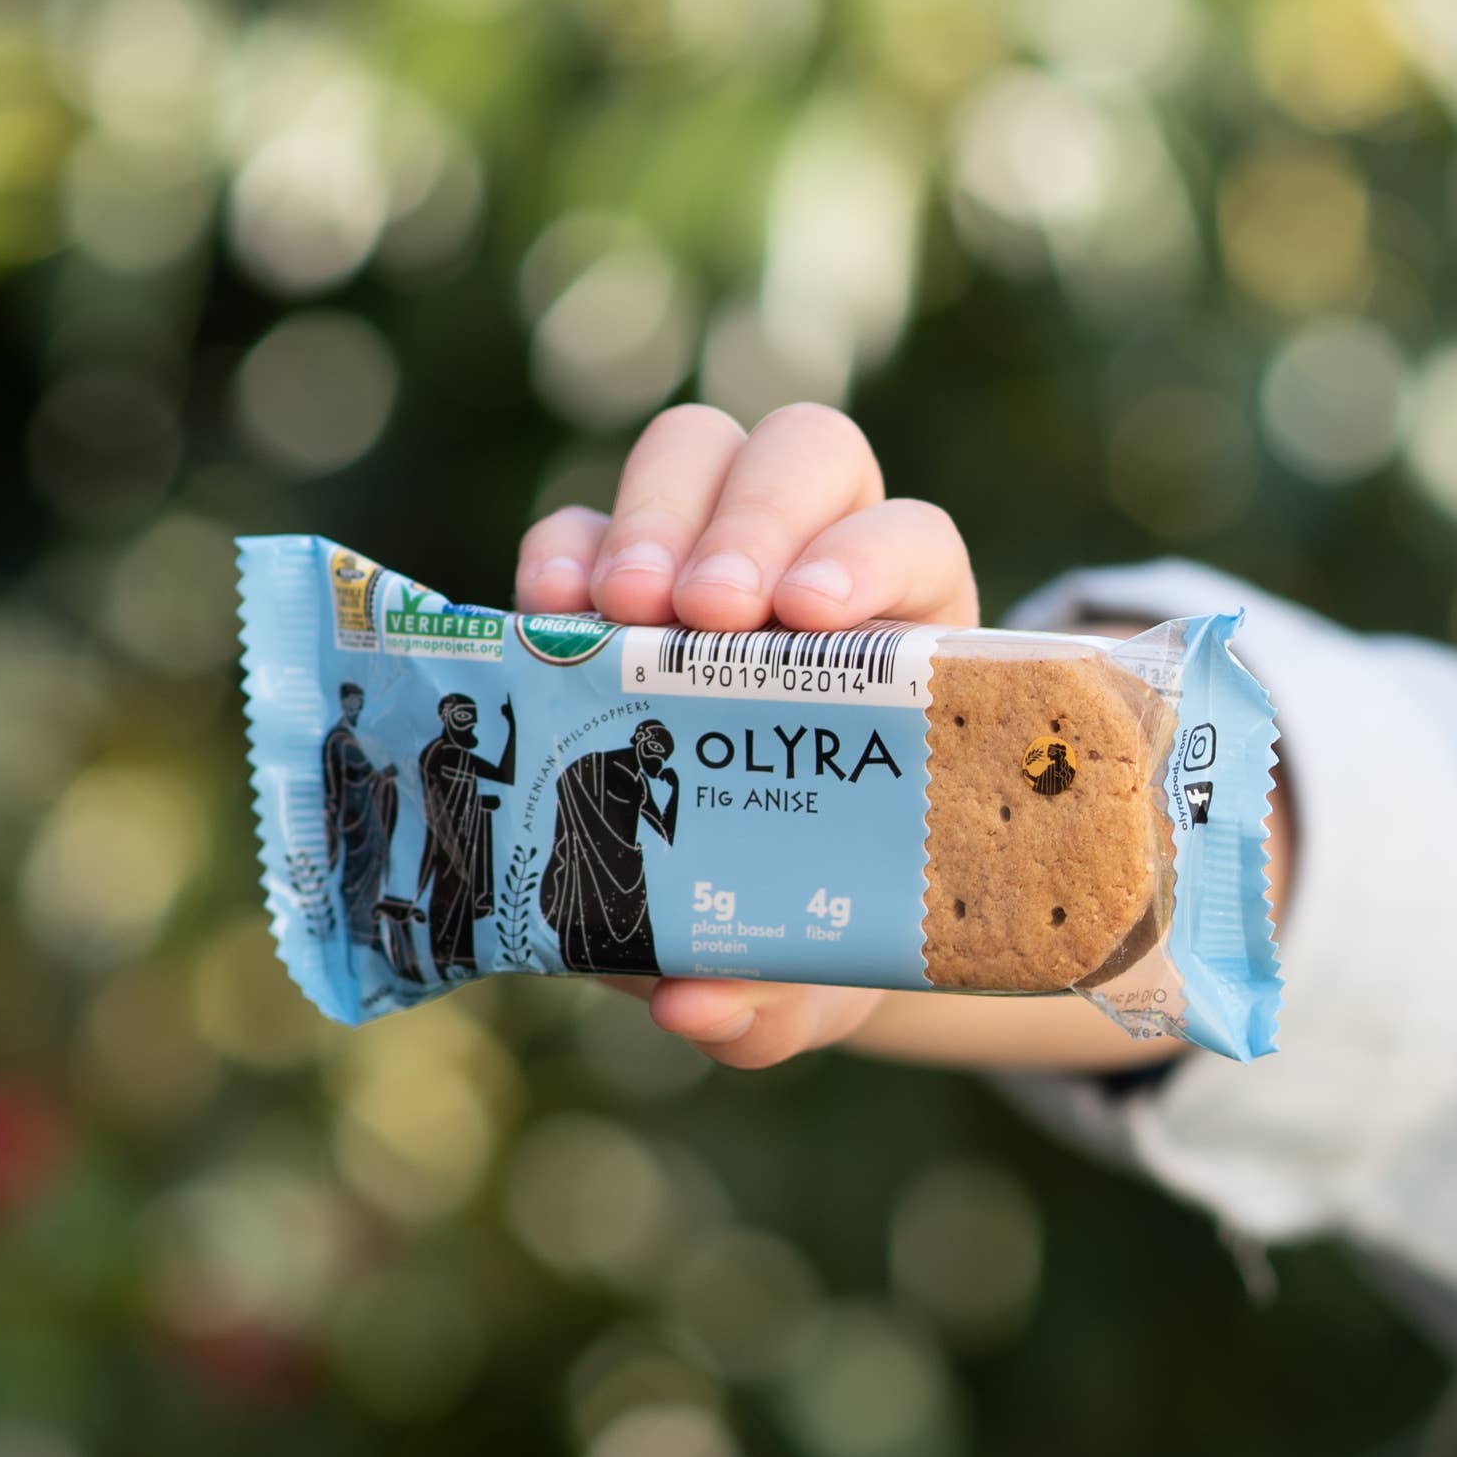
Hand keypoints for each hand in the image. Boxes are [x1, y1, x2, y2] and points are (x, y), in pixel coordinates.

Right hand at [518, 401, 974, 1070]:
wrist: (750, 910)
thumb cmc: (816, 923)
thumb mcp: (813, 976)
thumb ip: (775, 1002)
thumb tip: (696, 1007)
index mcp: (911, 643)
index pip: (912, 541)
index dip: (866, 555)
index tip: (811, 618)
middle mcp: (820, 568)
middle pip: (807, 453)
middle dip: (752, 516)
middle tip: (698, 615)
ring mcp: (711, 556)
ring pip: (700, 448)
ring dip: (656, 511)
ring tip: (617, 613)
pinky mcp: (611, 576)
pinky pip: (584, 518)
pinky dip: (561, 548)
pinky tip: (544, 617)